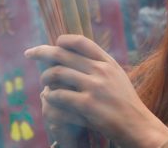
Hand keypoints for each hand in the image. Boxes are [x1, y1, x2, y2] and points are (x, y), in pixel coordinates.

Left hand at [25, 34, 167, 147]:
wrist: (138, 126)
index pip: (80, 42)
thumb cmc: (126, 104)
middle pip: (62, 54)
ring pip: (57, 73)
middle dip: (41, 52)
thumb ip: (99, 66)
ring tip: (43, 83)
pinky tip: (49, 98)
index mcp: (107, 62)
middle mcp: (100, 71)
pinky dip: (50, 96)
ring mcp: (94, 87)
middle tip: (29, 53)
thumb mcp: (117, 77)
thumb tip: (76, 56)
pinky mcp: (87, 105)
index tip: (53, 43)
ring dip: (45, 77)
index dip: (63, 40)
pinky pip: (59, 96)